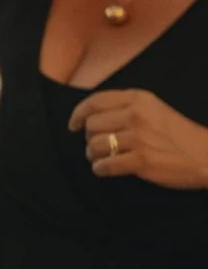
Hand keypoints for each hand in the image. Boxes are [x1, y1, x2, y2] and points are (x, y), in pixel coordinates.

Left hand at [68, 89, 207, 188]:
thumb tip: (89, 118)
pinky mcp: (141, 160)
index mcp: (139, 99)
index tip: (73, 125)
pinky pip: (104, 165)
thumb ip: (125, 108)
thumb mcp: (154, 109)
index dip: (78, 114)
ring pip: (93, 146)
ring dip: (93, 156)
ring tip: (104, 158)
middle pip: (91, 126)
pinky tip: (107, 169)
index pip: (95, 102)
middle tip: (99, 147)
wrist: (206, 154)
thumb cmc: (177, 134)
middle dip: (89, 138)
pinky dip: (101, 169)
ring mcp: (139, 138)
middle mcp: (137, 115)